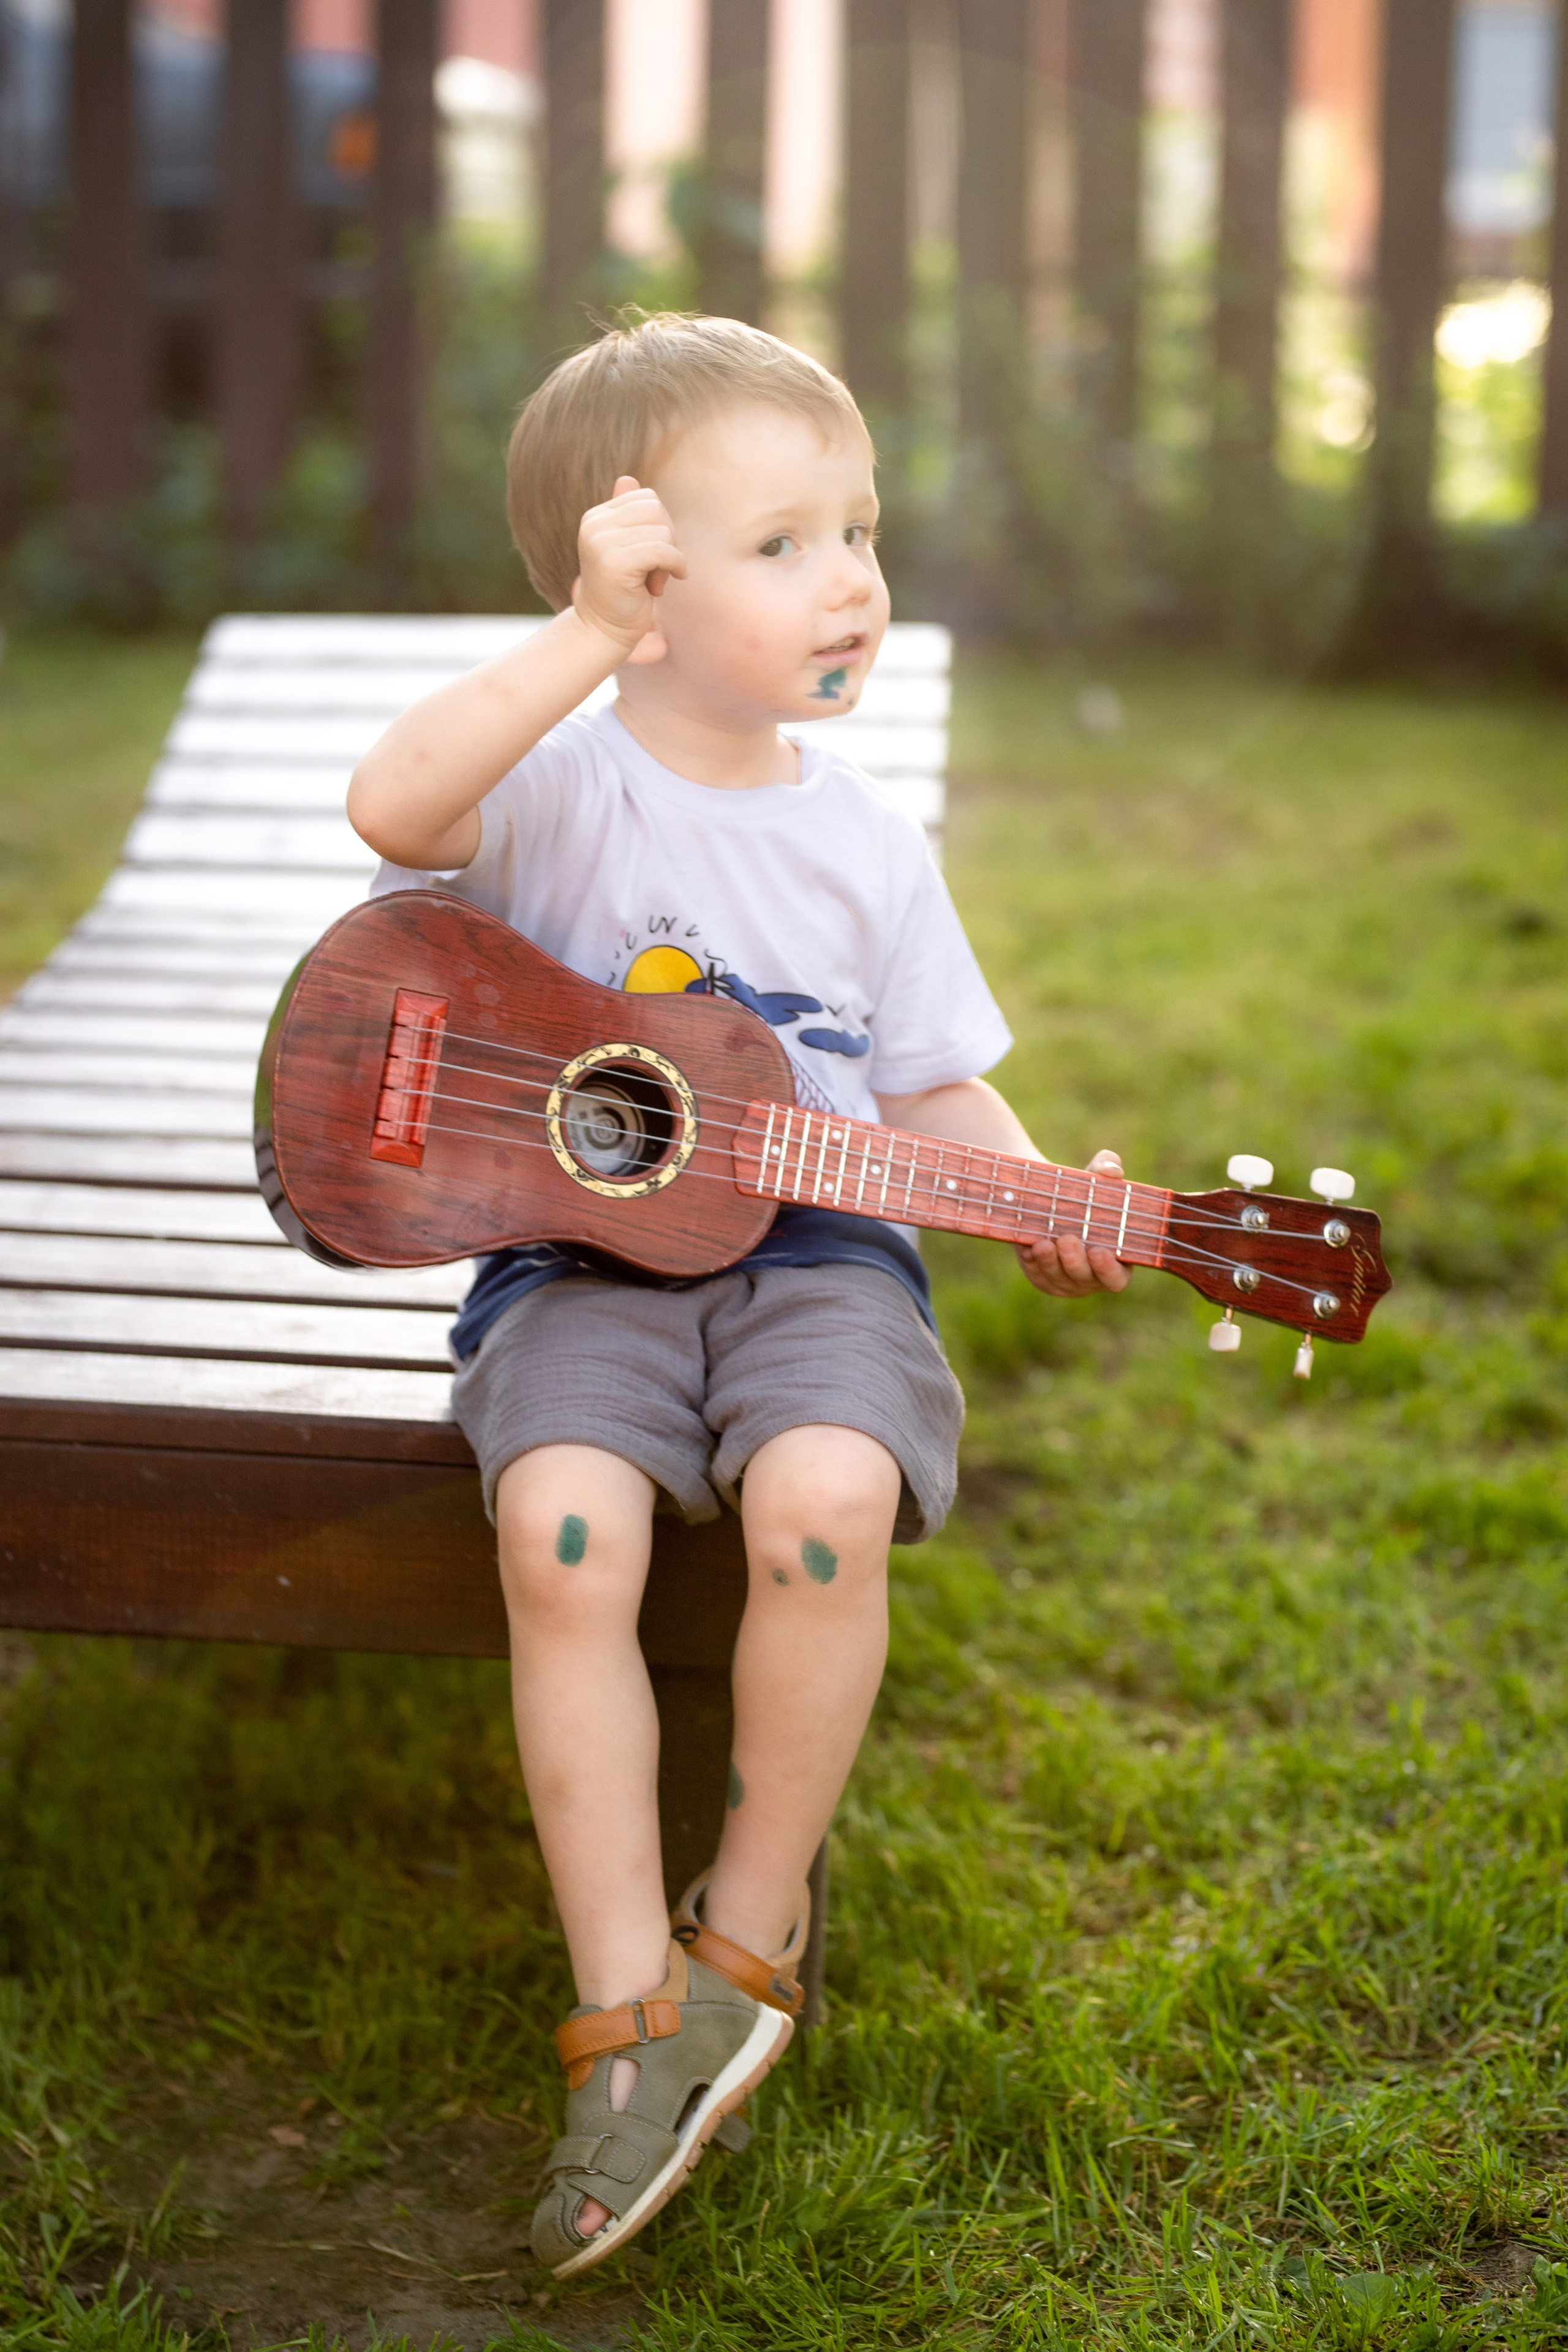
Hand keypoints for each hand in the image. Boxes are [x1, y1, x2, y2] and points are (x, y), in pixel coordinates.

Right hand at [572, 475, 687, 654]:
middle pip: (656, 509)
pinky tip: (663, 586)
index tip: (651, 556)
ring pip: (662, 530)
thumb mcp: (628, 549)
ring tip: (652, 581)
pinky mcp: (614, 562)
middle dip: (667, 538)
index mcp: (596, 517)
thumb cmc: (623, 592)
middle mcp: (594, 524)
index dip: (660, 527)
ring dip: (669, 558)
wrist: (603, 630)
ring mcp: (601, 542)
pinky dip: (674, 567)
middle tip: (656, 569)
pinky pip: (663, 550)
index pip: (646, 498)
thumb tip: (629, 479)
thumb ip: (631, 517)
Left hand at [1016, 1148, 1133, 1297]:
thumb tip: (1112, 1171)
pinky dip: (1031, 1262)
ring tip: (1043, 1243)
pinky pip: (1035, 1273)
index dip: (1109, 1270)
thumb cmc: (1085, 1192)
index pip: (1117, 1278)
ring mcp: (1065, 1280)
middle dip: (1075, 1262)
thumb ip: (1107, 1168)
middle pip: (1084, 1279)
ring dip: (1049, 1262)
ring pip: (1056, 1278)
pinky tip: (1026, 1248)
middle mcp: (1091, 1277)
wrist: (1051, 1199)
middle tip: (1068, 1240)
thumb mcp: (1095, 1176)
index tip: (1099, 1251)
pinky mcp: (1041, 1276)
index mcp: (1116, 1261)